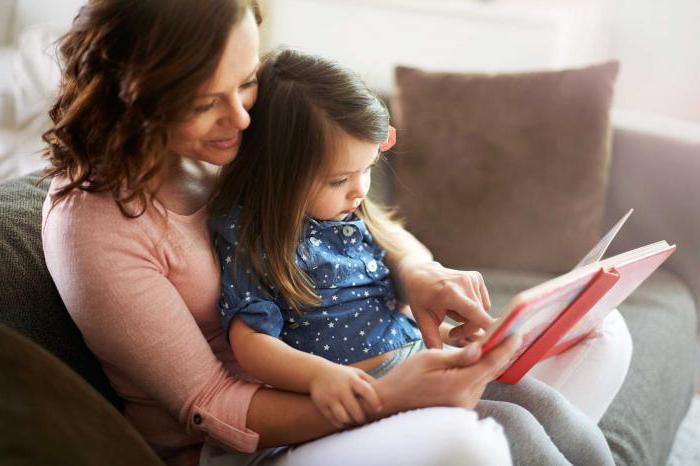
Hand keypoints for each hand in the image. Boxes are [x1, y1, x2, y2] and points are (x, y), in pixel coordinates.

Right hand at [309, 364, 382, 427]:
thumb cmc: (342, 374)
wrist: (316, 372)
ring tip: (354, 420)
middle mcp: (340, 388)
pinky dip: (341, 423)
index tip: (379, 409)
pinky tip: (344, 421)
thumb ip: (370, 381)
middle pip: (355, 409)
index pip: (366, 391)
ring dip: (351, 422)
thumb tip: (386, 393)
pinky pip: (334, 420)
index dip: (374, 401)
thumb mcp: (355, 372)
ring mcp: (330, 397)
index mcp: (351, 379)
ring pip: (344, 417)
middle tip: (364, 419)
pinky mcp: (322, 404)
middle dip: (362, 417)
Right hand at [368, 334, 520, 415]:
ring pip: (484, 378)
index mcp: (459, 384)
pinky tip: (478, 359)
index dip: (505, 347)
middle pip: (490, 371)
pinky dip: (479, 371)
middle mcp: (466, 398)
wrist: (391, 401)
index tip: (517, 334)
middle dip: (500, 352)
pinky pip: (475, 384)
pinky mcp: (461, 405)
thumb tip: (480, 348)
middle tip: (510, 333)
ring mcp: (465, 404)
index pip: (490, 363)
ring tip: (495, 342)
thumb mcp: (429, 358)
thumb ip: (458, 355)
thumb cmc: (406, 377)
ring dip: (489, 361)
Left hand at [398, 260, 492, 347]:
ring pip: (482, 311)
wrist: (419, 274)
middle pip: (479, 318)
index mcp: (450, 293)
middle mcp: (464, 283)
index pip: (476, 314)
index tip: (491, 342)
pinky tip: (459, 306)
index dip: (488, 329)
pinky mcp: (476, 277)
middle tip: (453, 332)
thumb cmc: (420, 297)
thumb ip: (432, 338)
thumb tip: (439, 358)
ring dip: (471, 319)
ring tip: (453, 316)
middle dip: (468, 329)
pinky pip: (483, 303)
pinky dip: (473, 309)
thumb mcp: (422, 319)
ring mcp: (472, 278)